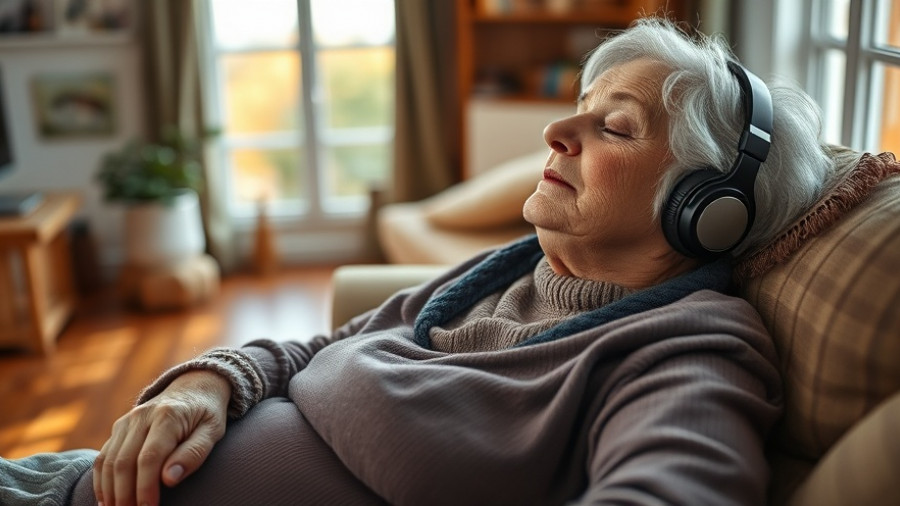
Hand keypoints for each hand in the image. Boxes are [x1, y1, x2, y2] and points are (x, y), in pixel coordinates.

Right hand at [93, 370, 230, 505]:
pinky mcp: (119, 427)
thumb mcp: (212, 431)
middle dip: (125, 495)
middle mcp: (142, 416)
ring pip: (109, 460)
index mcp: (168, 416)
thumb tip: (169, 479)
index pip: (150, 458)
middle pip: (124, 462)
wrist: (194, 386)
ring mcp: (127, 420)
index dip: (146, 487)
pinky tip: (107, 500)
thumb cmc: (207, 414)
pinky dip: (101, 480)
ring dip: (110, 491)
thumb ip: (194, 453)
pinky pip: (104, 456)